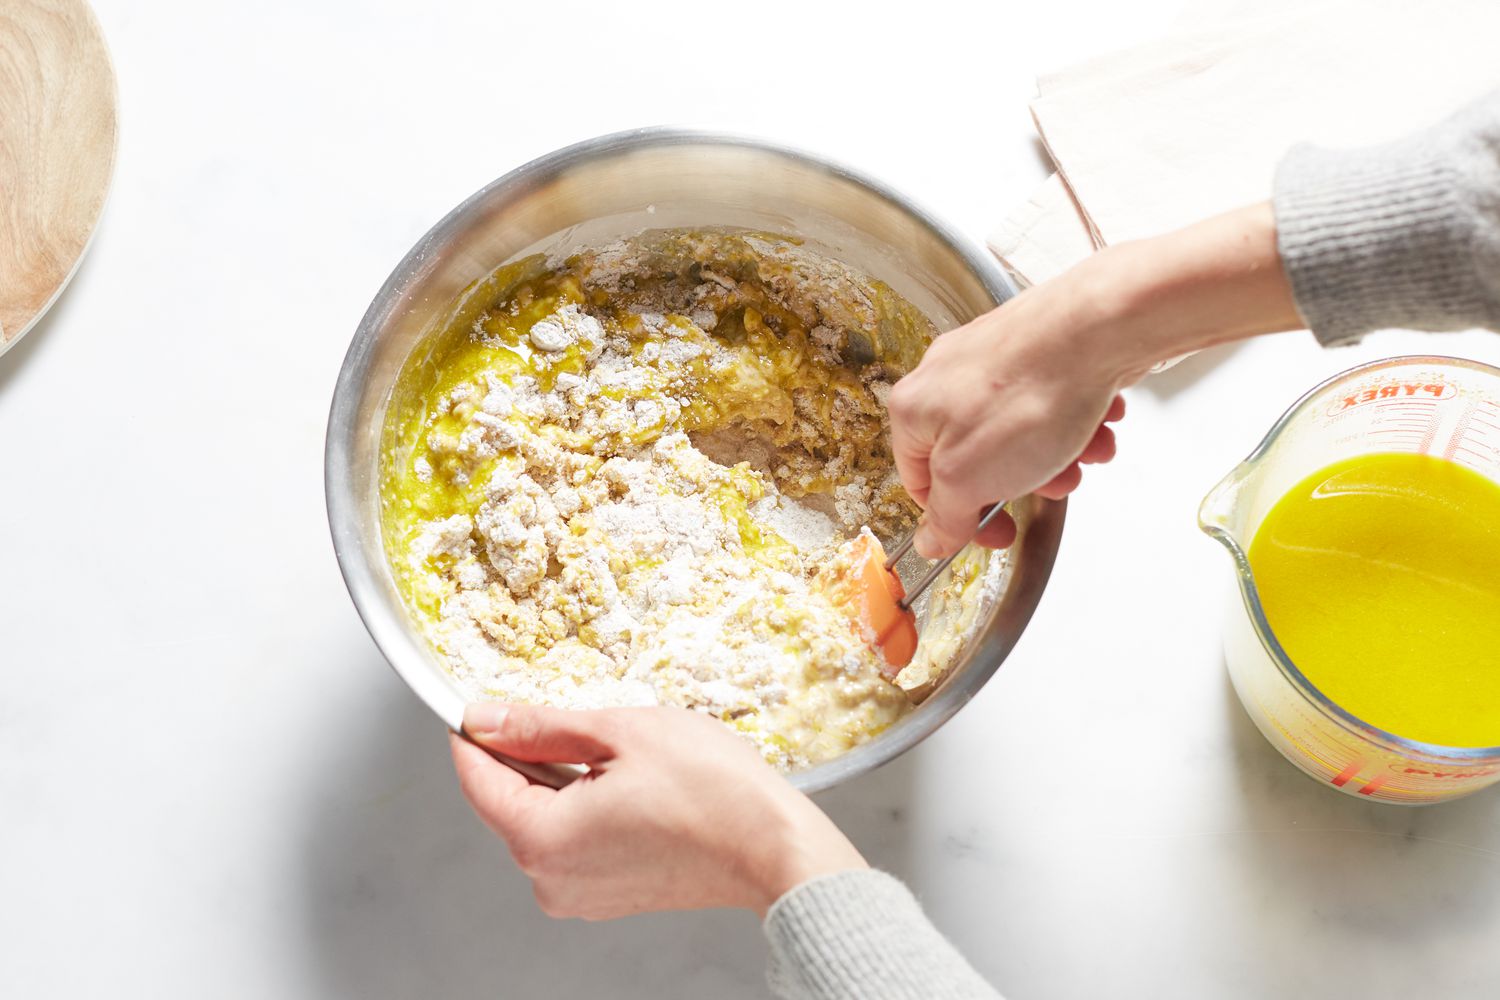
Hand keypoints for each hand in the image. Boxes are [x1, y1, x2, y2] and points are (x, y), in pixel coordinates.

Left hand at [450, 703, 866, 919]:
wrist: (774, 846)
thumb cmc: (712, 790)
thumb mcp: (618, 732)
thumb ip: (541, 727)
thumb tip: (484, 719)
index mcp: (542, 840)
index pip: (478, 779)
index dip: (476, 733)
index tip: (482, 703)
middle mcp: (550, 880)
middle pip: (509, 802)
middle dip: (530, 756)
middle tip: (580, 721)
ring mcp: (580, 895)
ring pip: (544, 821)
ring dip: (564, 782)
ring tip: (620, 756)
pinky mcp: (608, 897)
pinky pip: (575, 842)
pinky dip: (588, 808)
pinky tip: (631, 785)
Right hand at [889, 201, 1301, 557]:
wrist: (1096, 328)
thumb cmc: (1028, 395)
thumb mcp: (969, 480)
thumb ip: (946, 517)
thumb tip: (930, 542)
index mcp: (914, 408)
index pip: (922, 482)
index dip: (961, 517)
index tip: (998, 533)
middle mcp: (946, 375)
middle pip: (977, 456)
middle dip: (1022, 480)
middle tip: (1055, 486)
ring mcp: (993, 357)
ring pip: (1019, 431)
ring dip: (1058, 453)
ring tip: (1087, 451)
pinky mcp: (1035, 346)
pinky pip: (1048, 400)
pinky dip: (1075, 419)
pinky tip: (1098, 423)